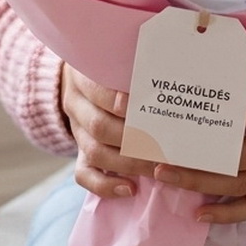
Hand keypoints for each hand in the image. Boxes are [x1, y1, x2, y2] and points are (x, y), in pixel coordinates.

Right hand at [60, 63, 156, 198]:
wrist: (80, 79)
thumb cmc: (111, 65)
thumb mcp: (114, 56)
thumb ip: (133, 61)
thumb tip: (169, 61)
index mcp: (83, 75)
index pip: (96, 89)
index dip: (116, 99)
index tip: (142, 103)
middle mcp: (76, 104)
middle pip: (99, 126)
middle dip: (132, 138)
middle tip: (163, 144)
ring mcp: (76, 130)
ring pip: (94, 152)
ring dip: (128, 163)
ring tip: (156, 167)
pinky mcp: (78, 152)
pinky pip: (83, 174)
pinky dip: (105, 185)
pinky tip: (130, 189)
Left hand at [153, 75, 245, 223]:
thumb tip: (217, 65)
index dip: (223, 109)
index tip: (188, 104)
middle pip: (240, 157)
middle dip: (197, 157)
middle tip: (160, 152)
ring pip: (241, 183)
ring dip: (201, 183)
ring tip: (166, 177)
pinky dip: (228, 213)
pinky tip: (200, 214)